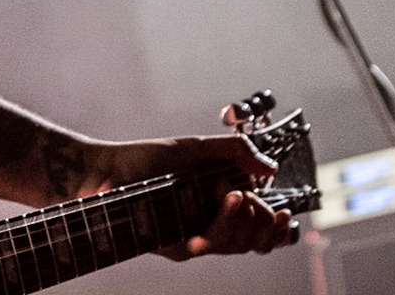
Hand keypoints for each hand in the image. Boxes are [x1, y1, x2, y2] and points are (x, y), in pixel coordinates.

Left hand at [82, 133, 293, 259]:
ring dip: (243, 221)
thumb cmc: (150, 158)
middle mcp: (212, 223)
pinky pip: (210, 246)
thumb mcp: (198, 147)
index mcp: (222, 203)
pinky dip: (220, 229)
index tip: (284, 212)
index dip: (279, 227)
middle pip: (257, 241)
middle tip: (247, 195)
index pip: (262, 228)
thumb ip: (236, 152)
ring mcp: (196, 236)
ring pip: (237, 245)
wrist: (109, 170)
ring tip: (233, 194)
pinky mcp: (178, 246)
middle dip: (261, 221)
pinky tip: (221, 207)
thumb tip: (271, 169)